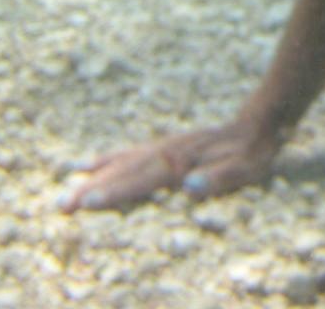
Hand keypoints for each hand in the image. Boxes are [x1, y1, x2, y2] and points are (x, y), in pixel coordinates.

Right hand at [58, 120, 282, 210]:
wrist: (263, 119)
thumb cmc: (255, 151)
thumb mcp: (247, 168)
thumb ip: (219, 178)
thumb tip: (189, 186)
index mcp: (184, 161)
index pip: (144, 179)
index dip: (116, 192)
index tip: (87, 202)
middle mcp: (170, 152)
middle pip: (126, 171)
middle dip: (93, 188)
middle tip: (62, 205)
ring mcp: (167, 146)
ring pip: (124, 160)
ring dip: (95, 175)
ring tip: (66, 186)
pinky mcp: (168, 145)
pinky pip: (133, 152)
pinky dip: (110, 159)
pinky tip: (92, 164)